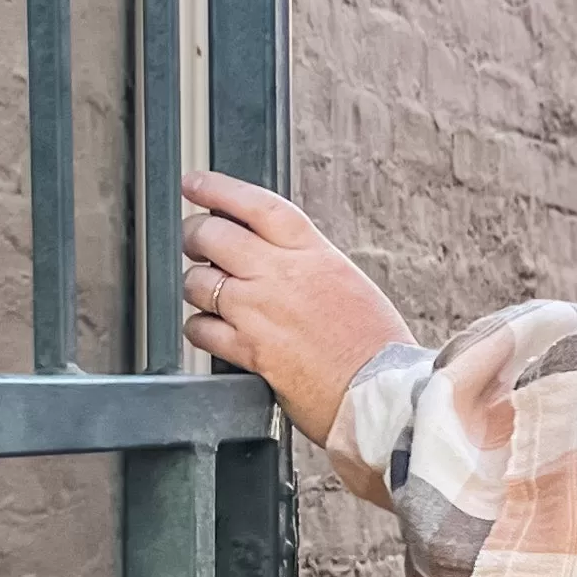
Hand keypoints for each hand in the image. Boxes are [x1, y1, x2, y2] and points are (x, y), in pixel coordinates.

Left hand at [179, 171, 412, 446]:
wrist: (383, 393)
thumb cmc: (373, 344)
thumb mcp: (345, 281)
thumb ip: (302, 262)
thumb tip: (263, 252)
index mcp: (312, 253)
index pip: (255, 204)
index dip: (217, 188)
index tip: (194, 184)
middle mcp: (280, 275)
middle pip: (211, 235)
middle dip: (195, 237)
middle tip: (197, 245)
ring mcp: (259, 311)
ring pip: (197, 282)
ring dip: (198, 287)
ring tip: (212, 296)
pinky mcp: (248, 350)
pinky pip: (199, 329)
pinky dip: (200, 329)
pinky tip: (215, 332)